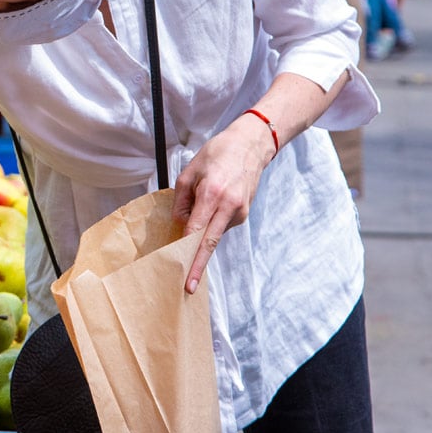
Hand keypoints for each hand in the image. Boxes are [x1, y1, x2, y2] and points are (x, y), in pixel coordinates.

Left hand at [172, 115, 274, 294]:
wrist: (251, 145)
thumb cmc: (217, 154)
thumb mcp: (190, 172)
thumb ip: (181, 200)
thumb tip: (180, 225)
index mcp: (212, 195)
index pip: (196, 232)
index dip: (188, 254)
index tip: (183, 273)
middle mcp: (228, 207)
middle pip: (210, 244)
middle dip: (198, 267)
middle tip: (188, 287)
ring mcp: (239, 212)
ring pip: (214, 234)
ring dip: (202, 235)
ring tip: (199, 211)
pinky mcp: (243, 214)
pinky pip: (221, 225)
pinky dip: (212, 224)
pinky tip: (212, 205)